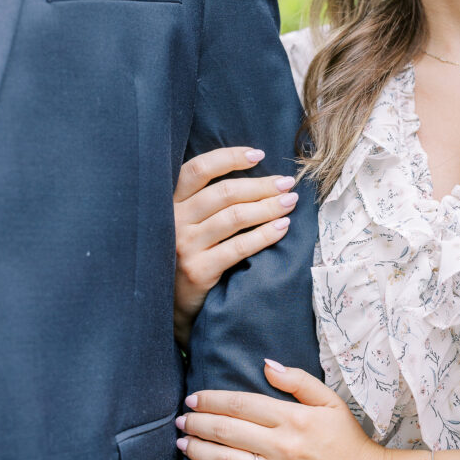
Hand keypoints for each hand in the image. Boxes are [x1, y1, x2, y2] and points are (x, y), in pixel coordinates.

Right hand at [174, 147, 297, 345]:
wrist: (169, 305)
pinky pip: (239, 247)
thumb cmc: (185, 255)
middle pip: (224, 193)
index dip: (229, 158)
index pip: (198, 169)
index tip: (259, 155)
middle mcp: (173, 221)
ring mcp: (184, 246)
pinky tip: (283, 227)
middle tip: (286, 183)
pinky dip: (265, 234)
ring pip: (234, 217)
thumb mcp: (185, 223)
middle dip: (261, 185)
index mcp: (169, 203)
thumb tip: (254, 173)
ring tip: (289, 203)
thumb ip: (204, 201)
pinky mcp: (198, 270)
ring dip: (268, 207)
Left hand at [174, 359, 387, 459]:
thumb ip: (298, 381)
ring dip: (197, 450)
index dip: (211, 400)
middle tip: (181, 419)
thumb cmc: (350, 441)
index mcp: (293, 418)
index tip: (193, 399)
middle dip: (197, 422)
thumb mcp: (330, 402)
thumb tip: (266, 364)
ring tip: (182, 442)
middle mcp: (282, 446)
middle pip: (226, 430)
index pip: (240, 404)